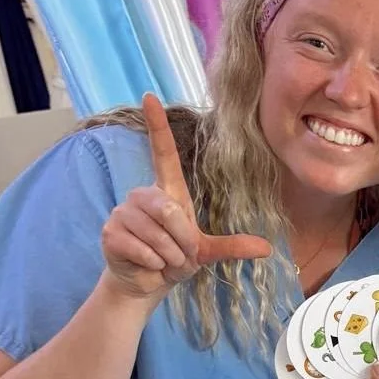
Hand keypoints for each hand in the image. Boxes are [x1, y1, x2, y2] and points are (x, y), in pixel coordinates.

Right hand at [100, 94, 272, 300]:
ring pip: (157, 234)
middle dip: (182, 241)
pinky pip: (142, 249)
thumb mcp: (205, 251)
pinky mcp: (110, 232)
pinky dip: (153, 264)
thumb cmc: (175, 258)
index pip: (162, 152)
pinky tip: (147, 264)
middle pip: (169, 210)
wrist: (146, 282)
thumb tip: (267, 249)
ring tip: (163, 260)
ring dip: (168, 256)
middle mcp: (142, 195)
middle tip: (180, 255)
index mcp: (167, 191)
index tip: (150, 96)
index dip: (157, 125)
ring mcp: (123, 212)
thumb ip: (232, 247)